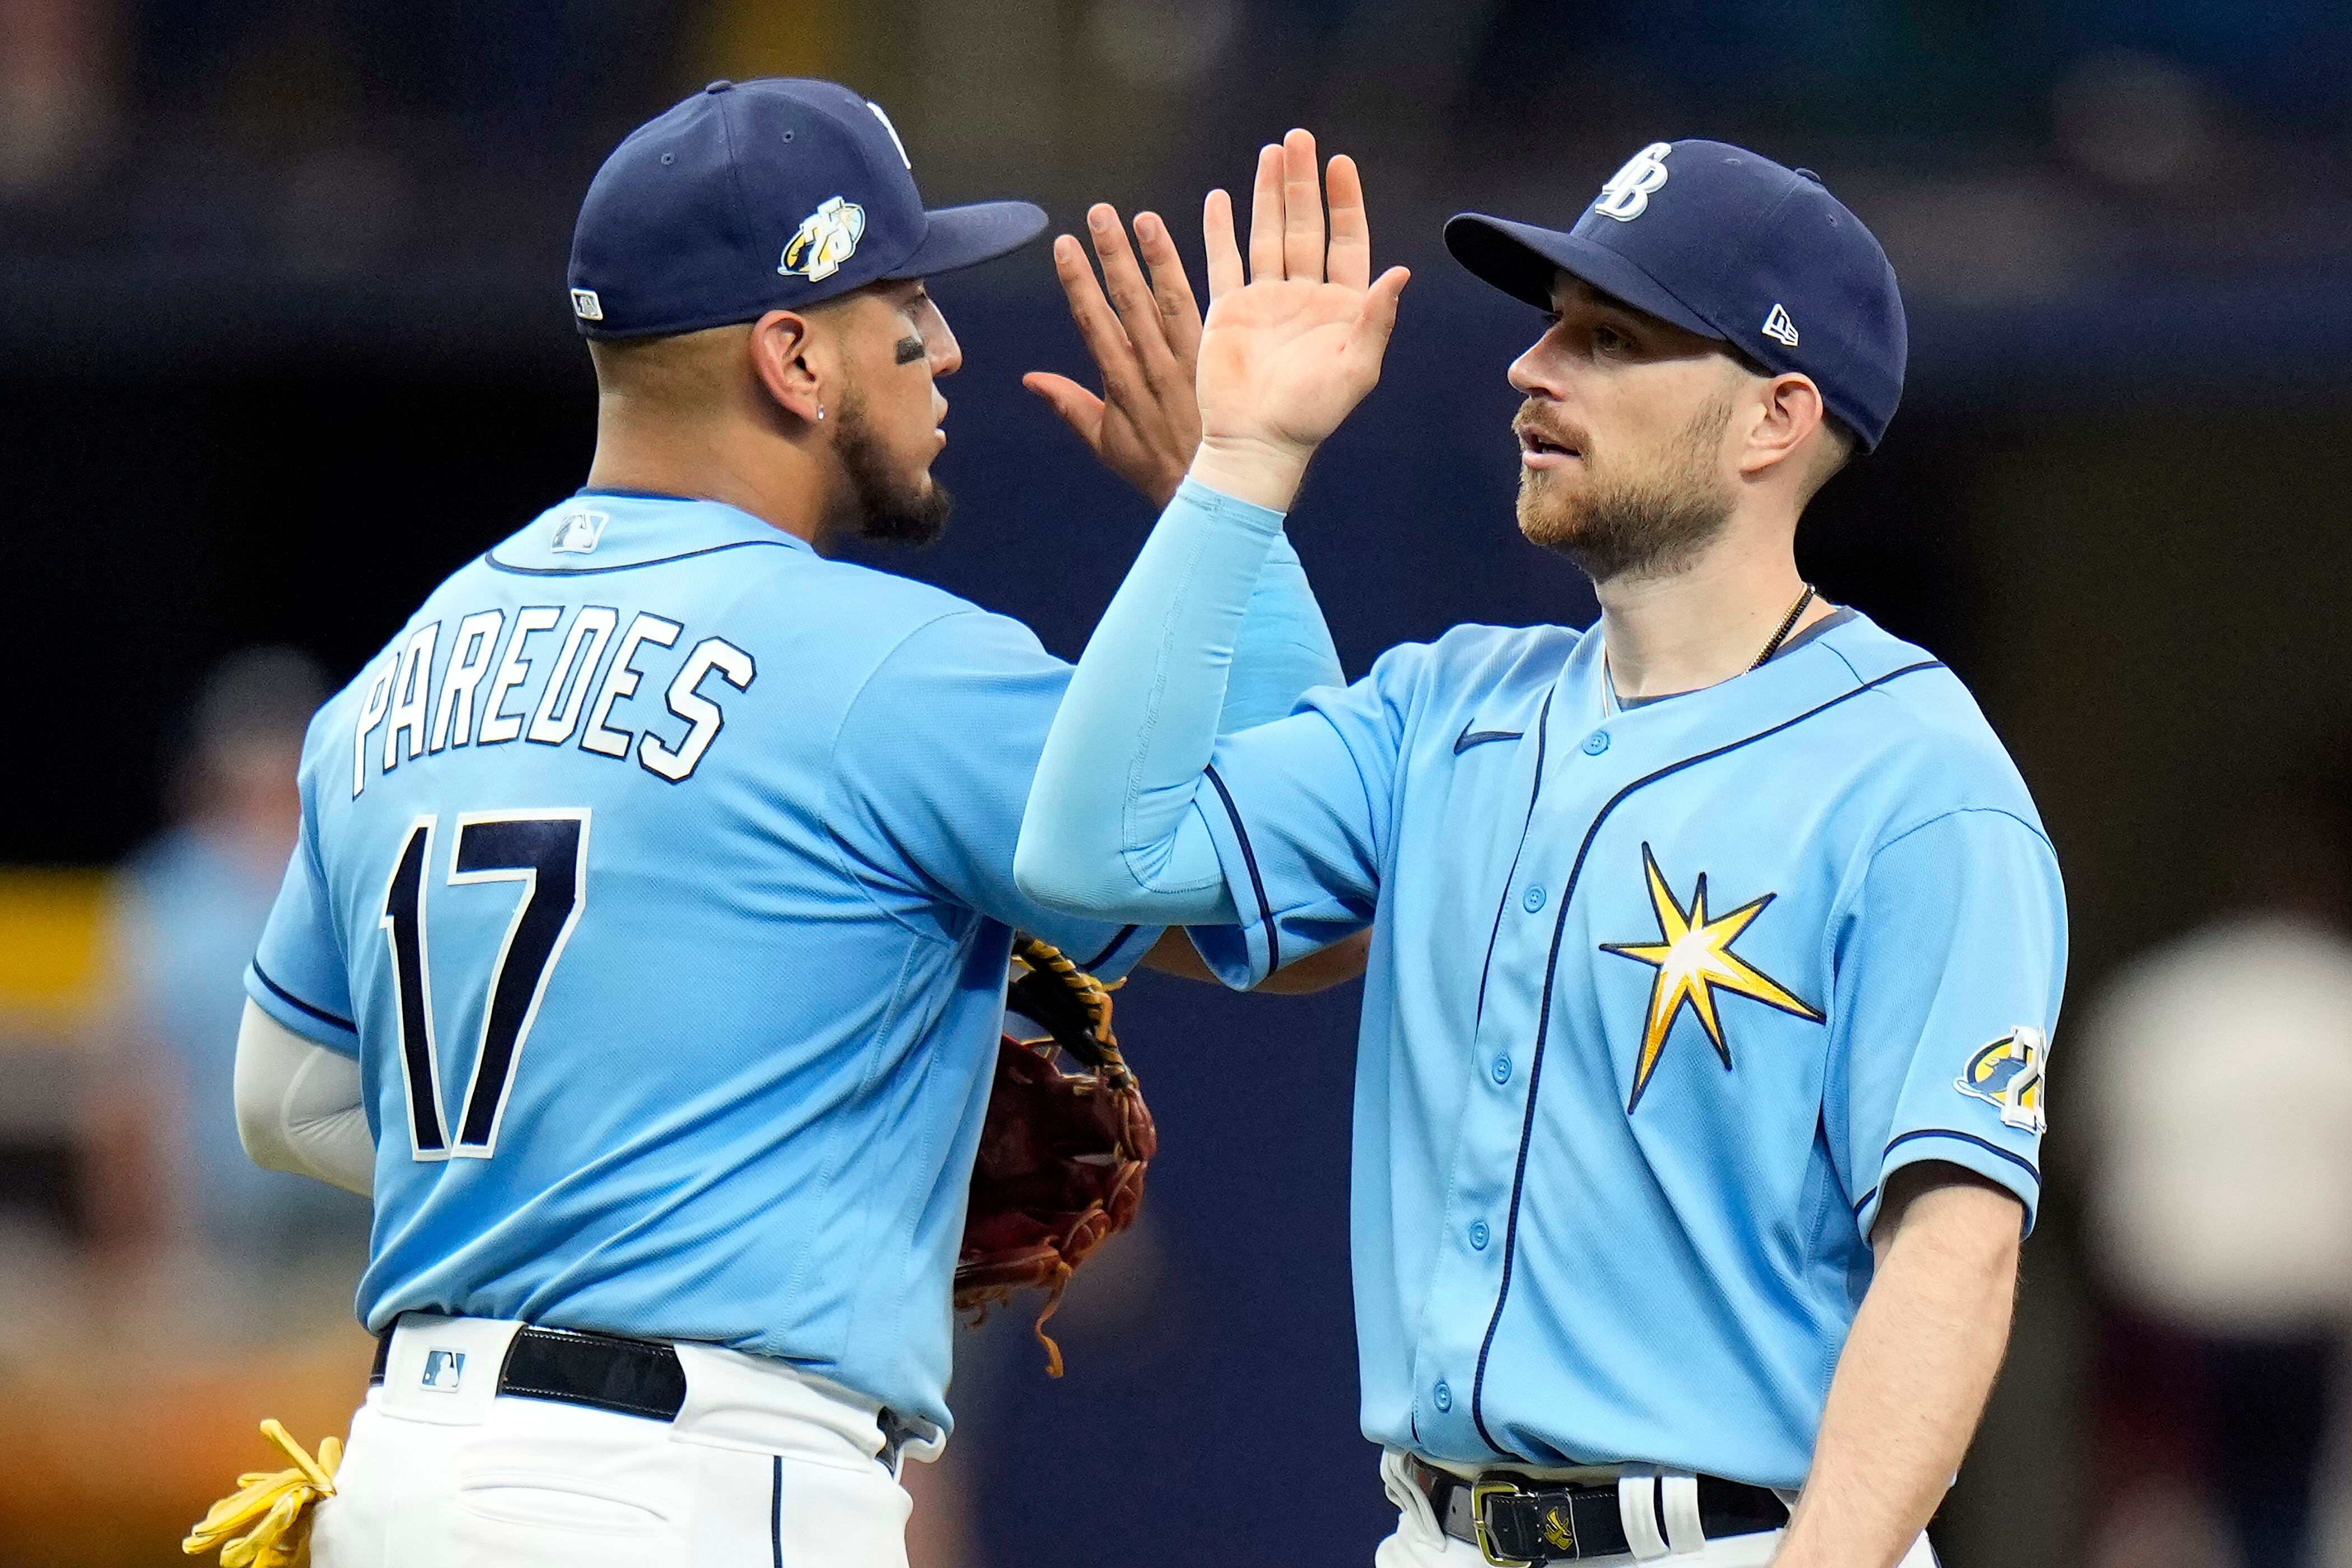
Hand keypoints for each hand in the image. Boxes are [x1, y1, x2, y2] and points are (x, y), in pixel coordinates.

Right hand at [1024, 206, 1203, 508]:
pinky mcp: (1219, 359)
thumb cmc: (1158, 468)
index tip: (1065, 246)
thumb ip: (1070, 406)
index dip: (1078, 283)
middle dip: (1112, 256)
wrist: (1216, 489)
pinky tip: (1207, 245)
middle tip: (1100, 214)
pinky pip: (1210, 312)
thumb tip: (1031, 379)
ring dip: (1157, 258)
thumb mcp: (1106, 444)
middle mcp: (1154, 367)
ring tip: (1144, 219)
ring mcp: (1190, 361)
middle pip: (1129, 303)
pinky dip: (1205, 279)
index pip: (1094, 323)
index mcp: (1122, 384)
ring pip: (1170, 302)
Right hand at [1190, 129, 1408, 511]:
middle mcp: (1304, 298)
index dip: (1345, 202)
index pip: (1347, 241)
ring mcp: (1266, 302)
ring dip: (1268, 195)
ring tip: (1270, 153)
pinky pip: (1224, 261)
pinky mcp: (1229, 312)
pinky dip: (1220, 230)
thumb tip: (1401, 272)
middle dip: (1303, 184)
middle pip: (1305, 227)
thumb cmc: (1311, 414)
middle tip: (1300, 139)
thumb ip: (1377, 319)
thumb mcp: (1357, 368)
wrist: (1257, 443)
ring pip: (1267, 235)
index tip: (1340, 163)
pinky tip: (1219, 198)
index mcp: (1341, 307)